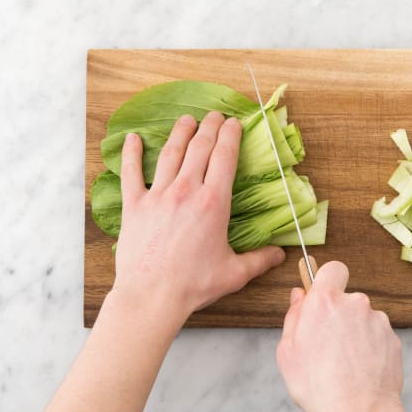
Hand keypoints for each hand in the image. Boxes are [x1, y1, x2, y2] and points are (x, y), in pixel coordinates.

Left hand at [113, 111, 285, 319]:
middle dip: (209, 127)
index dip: (230, 136)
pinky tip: (133, 139)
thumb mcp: (234, 273)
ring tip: (186, 120)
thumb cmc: (194, 285)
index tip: (233, 123)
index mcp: (213, 203)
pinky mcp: (135, 206)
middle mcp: (186, 191)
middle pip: (199, 148)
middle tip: (214, 116)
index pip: (224, 158)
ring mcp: (158, 196)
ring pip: (170, 154)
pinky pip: (132, 173)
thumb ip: (259, 260)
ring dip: (180, 133)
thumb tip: (280, 255)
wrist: (152, 295)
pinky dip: (132, 154)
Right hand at [276, 261, 411, 411]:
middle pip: (346, 299)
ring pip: (363, 318)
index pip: (332, 268)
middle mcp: (355, 304)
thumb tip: (299, 296)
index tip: (322, 294)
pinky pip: (377, 335)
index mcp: (325, 302)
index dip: (327, 279)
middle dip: (338, 315)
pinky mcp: (393, 338)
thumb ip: (293, 316)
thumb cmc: (319, 386)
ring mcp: (378, 321)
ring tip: (344, 363)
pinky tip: (360, 368)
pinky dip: (369, 347)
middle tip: (326, 343)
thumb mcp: (288, 351)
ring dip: (354, 332)